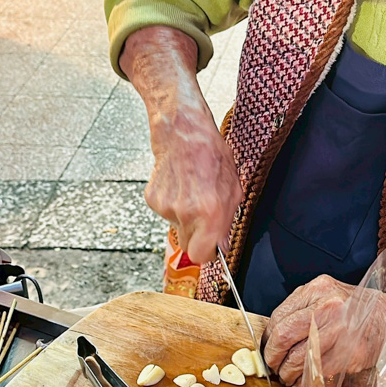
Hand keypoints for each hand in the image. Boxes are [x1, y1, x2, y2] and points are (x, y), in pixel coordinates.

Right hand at [120, 27, 242, 266]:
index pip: (202, 256)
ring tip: (193, 189)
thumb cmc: (211, 152)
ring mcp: (166, 207)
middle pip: (187, 246)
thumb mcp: (233, 186)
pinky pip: (166, 213)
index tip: (212, 247)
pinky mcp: (152, 199)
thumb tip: (221, 246)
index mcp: (210, 211)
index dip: (208, 254)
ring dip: (186, 216)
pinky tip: (180, 184)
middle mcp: (186, 213)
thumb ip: (227, 219)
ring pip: (177, 227)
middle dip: (197, 236)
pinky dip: (173, 204)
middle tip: (204, 215)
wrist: (181, 130)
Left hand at [262, 275, 385, 386]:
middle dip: (273, 357)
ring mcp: (338, 331)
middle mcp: (327, 307)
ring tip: (288, 377)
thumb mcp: (330, 295)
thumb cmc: (361, 309)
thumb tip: (277, 335)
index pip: (280, 316)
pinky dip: (304, 384)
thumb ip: (305, 308)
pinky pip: (317, 373)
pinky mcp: (348, 354)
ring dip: (287, 374)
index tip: (268, 348)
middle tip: (273, 366)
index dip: (269, 338)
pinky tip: (303, 385)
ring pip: (298, 358)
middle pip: (284, 336)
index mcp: (318, 289)